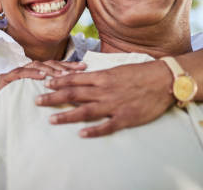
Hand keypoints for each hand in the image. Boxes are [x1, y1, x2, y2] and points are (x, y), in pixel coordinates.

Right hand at [0, 61, 85, 104]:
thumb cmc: (11, 111)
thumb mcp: (32, 102)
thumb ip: (46, 96)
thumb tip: (69, 99)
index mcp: (32, 76)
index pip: (53, 67)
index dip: (68, 66)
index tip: (84, 67)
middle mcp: (24, 71)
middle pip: (46, 63)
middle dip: (64, 65)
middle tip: (80, 68)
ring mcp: (13, 73)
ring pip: (34, 66)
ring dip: (50, 69)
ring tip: (63, 74)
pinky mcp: (4, 79)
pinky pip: (20, 73)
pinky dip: (32, 74)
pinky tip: (43, 76)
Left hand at [35, 60, 174, 137]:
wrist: (164, 79)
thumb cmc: (142, 72)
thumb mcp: (118, 69)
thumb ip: (101, 75)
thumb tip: (85, 75)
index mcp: (102, 77)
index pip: (75, 80)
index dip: (58, 82)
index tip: (45, 83)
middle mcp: (104, 90)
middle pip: (73, 94)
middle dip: (53, 98)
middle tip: (37, 101)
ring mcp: (113, 105)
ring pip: (85, 111)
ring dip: (66, 116)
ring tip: (51, 119)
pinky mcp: (125, 117)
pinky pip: (106, 126)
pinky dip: (93, 130)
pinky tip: (80, 133)